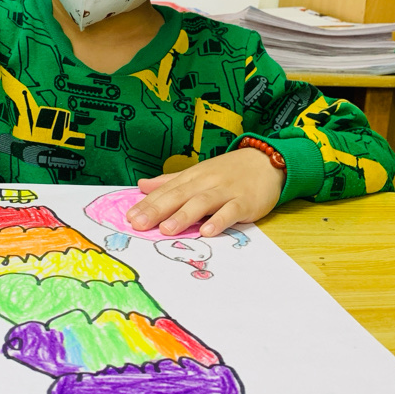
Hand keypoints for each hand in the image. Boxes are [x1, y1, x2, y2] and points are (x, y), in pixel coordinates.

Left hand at [126, 147, 285, 237]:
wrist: (266, 161)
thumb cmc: (228, 171)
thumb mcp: (197, 173)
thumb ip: (170, 181)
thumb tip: (142, 185)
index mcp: (192, 177)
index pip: (166, 191)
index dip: (147, 204)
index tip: (129, 217)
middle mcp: (206, 183)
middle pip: (179, 196)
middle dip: (157, 210)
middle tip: (139, 224)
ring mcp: (225, 191)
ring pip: (202, 203)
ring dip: (184, 216)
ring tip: (166, 229)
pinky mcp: (245, 202)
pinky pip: (231, 211)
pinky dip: (219, 221)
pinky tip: (207, 232)